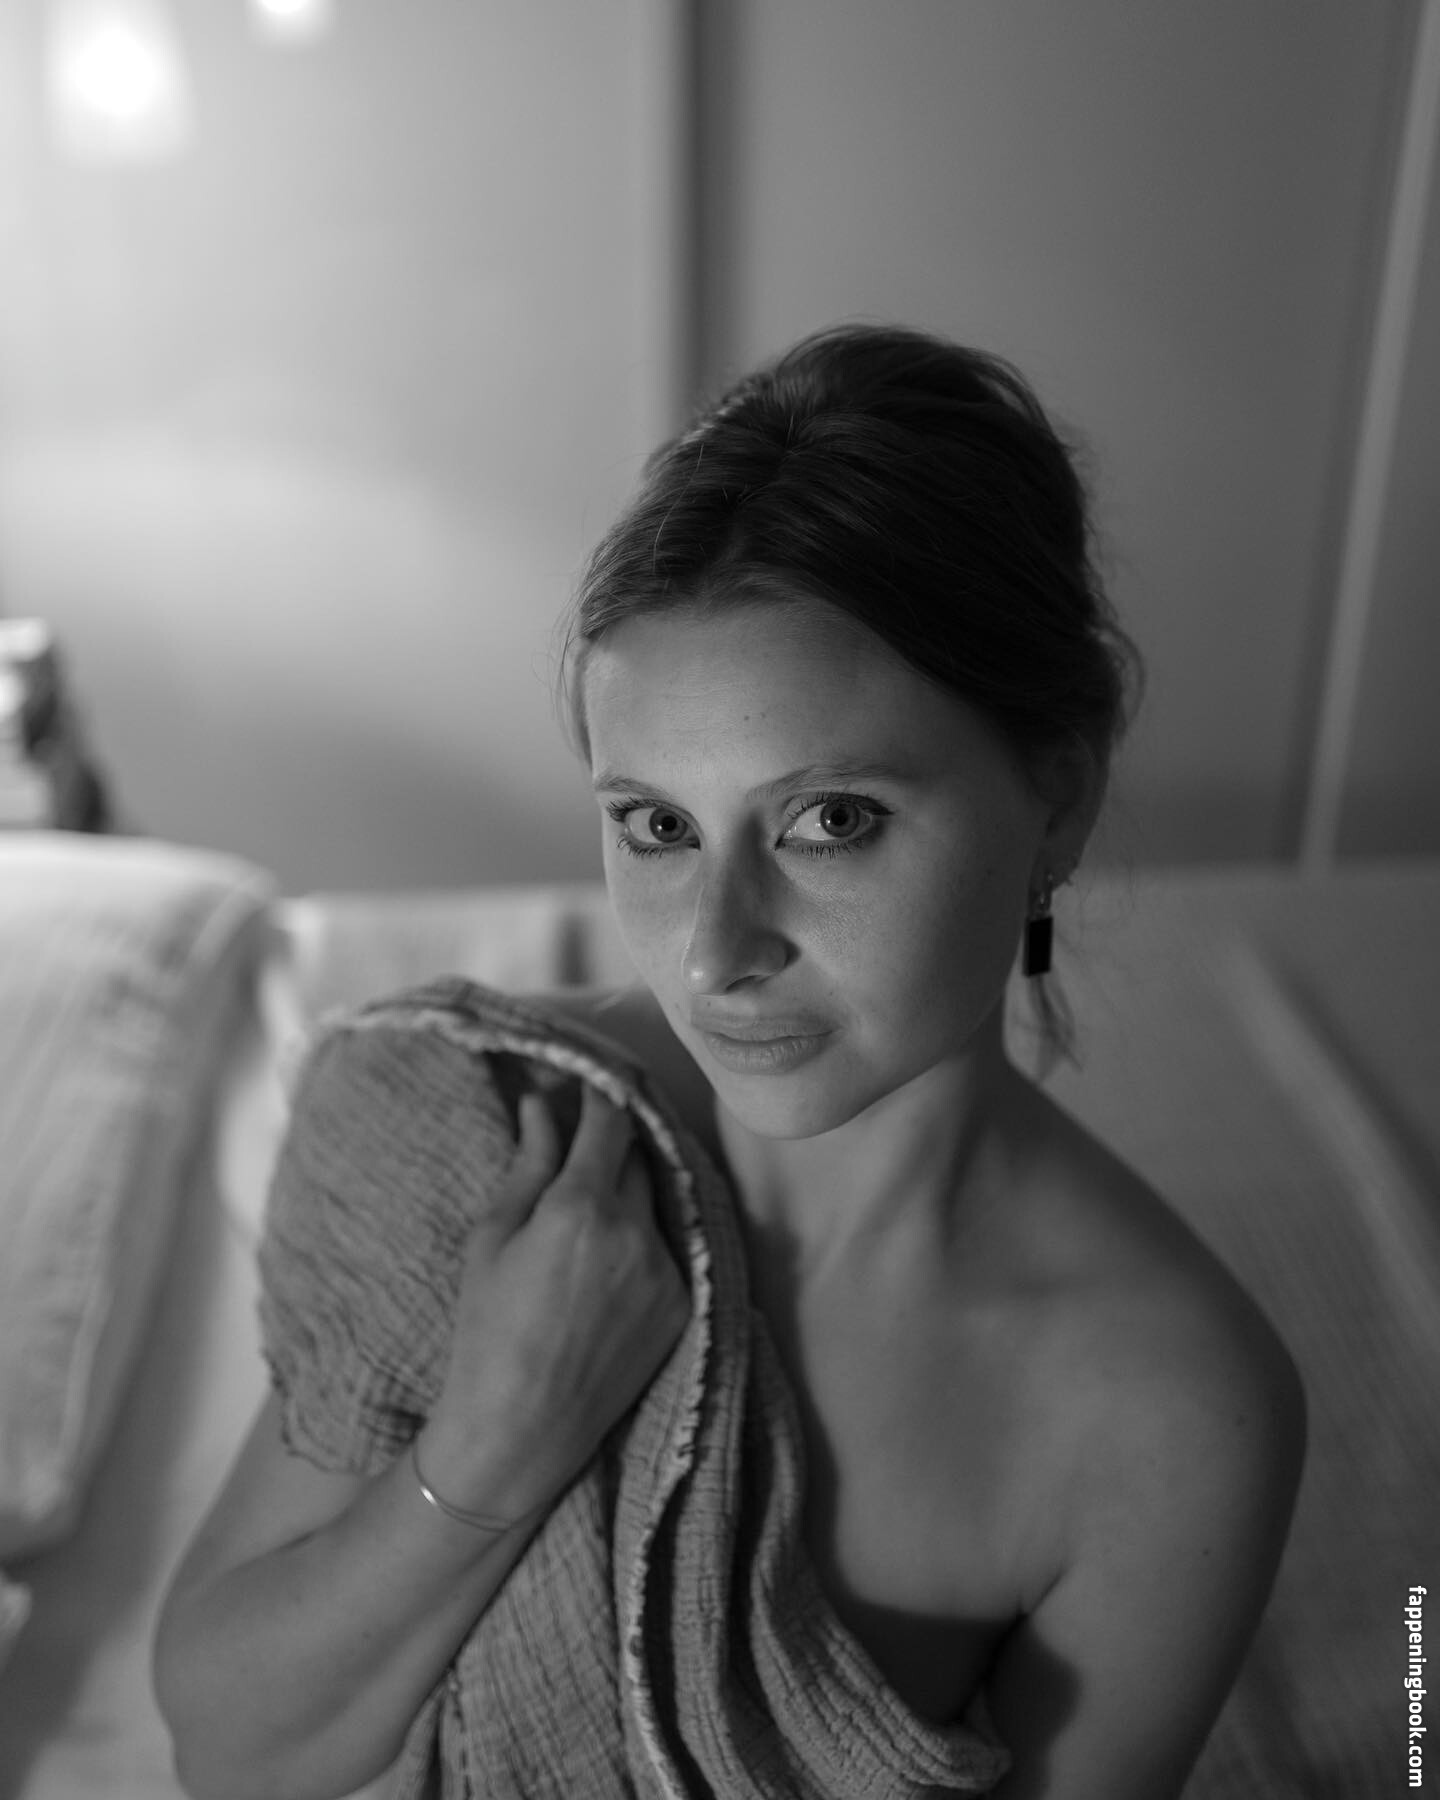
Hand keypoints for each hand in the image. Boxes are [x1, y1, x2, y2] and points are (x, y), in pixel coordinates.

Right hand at [420, 1082, 689, 1519]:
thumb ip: (527, 1164)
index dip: (600, 1096)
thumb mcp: (492, 1237)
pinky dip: (641, 1242)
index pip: (610, 1123)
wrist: (521, 1429)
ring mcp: (669, 1271)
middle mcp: (637, 1233)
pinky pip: (667, 1250)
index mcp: (582, 1208)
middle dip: (611, 1145)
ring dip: (628, 1194)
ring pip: (656, 1204)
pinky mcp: (685, 1305)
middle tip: (577, 1146)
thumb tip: (542, 1105)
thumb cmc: (488, 1329)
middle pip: (639, 1158)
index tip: (585, 1085)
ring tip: (587, 1213)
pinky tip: (604, 1264)